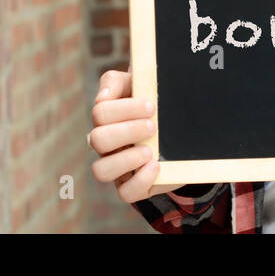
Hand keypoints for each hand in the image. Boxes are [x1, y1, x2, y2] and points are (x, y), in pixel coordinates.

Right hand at [89, 68, 184, 202]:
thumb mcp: (135, 84)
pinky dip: (140, 181)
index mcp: (105, 119)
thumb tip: (102, 97)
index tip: (151, 106)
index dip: (124, 109)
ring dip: (126, 159)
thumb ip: (115, 82)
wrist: (177, 128)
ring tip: (149, 150)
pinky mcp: (134, 186)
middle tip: (152, 126)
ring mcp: (118, 167)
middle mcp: (106, 145)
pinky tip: (155, 166)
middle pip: (97, 140)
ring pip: (101, 171)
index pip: (100, 113)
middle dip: (127, 131)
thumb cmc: (149, 102)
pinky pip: (126, 193)